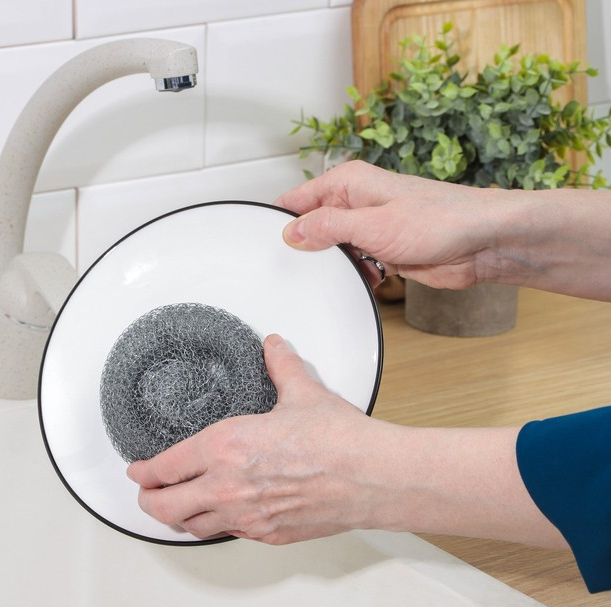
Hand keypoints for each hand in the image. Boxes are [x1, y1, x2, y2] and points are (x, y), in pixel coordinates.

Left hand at [126, 334, 378, 543]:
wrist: (371, 477)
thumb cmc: (338, 440)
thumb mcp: (302, 392)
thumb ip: (280, 366)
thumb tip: (274, 346)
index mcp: (226, 446)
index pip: (165, 466)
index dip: (144, 470)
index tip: (138, 469)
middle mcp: (228, 486)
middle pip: (165, 505)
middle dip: (147, 499)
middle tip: (145, 492)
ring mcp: (246, 516)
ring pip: (192, 526)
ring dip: (176, 517)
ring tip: (175, 507)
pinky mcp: (267, 533)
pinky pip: (227, 534)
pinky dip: (214, 526)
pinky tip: (219, 516)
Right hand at [275, 160, 514, 289]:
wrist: (483, 242)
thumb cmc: (443, 219)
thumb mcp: (374, 225)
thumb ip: (329, 227)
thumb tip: (293, 232)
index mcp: (348, 183)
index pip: (297, 200)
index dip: (281, 222)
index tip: (267, 244)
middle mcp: (356, 203)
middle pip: (313, 227)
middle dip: (308, 249)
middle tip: (302, 269)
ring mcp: (369, 228)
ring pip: (333, 249)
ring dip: (335, 266)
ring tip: (342, 273)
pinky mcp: (383, 250)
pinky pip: (355, 264)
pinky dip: (357, 275)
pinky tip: (368, 278)